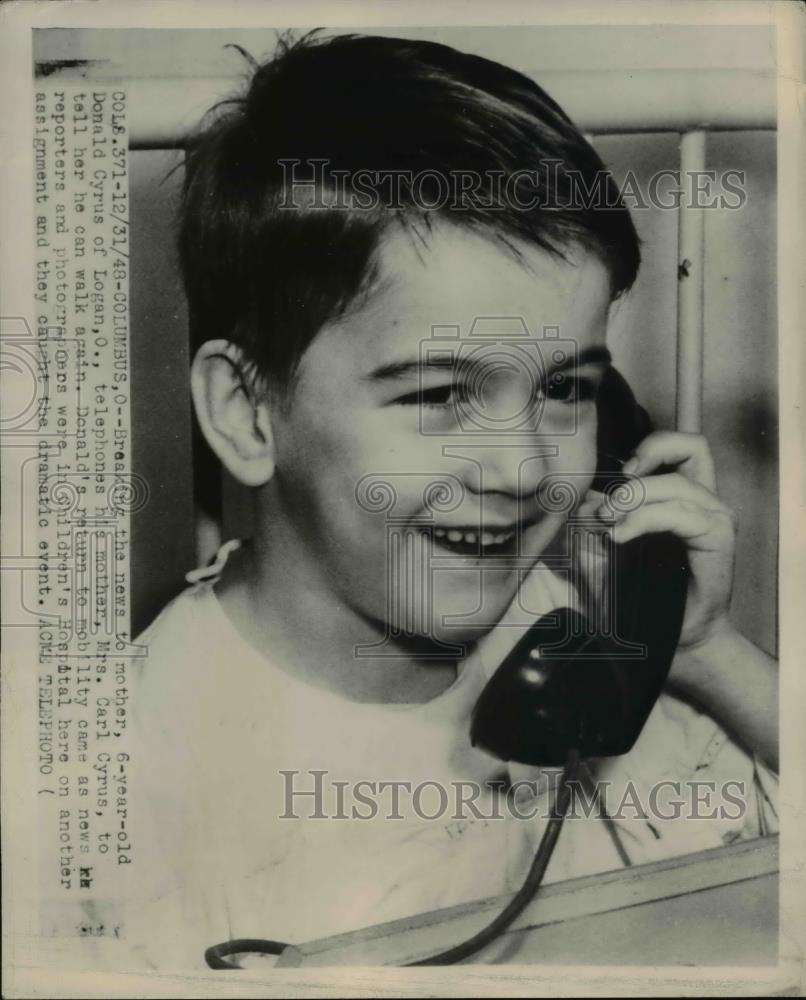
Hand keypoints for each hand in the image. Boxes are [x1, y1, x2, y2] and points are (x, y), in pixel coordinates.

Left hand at [591, 431, 737, 653]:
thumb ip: (593, 520)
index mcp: (679, 497)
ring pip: (677, 482)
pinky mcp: (718, 539)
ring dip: (635, 498)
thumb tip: (578, 496)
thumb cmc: (637, 600)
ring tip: (609, 525)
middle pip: (689, 446)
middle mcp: (701, 501)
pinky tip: (622, 536)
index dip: (646, 447)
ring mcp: (713, 518)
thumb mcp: (599, 552)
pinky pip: (682, 512)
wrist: (667, 643)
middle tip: (607, 504)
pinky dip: (646, 519)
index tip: (611, 476)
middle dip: (642, 463)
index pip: (678, 445)